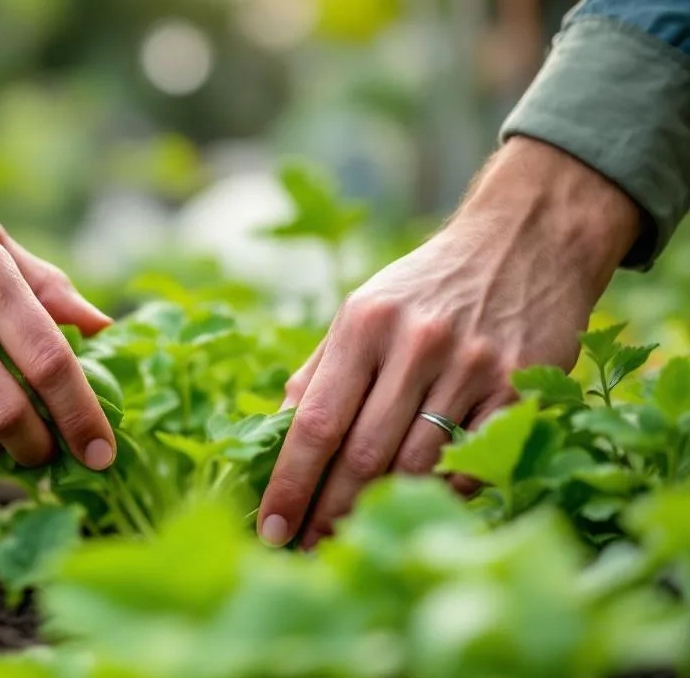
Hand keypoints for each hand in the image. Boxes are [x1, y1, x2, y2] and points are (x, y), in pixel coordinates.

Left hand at [258, 136, 643, 548]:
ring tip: (350, 538)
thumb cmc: (425, 287)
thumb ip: (320, 369)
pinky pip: (473, 461)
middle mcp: (415, 344)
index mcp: (363, 325)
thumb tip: (277, 433)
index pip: (315, 422)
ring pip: (416, 465)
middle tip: (307, 551)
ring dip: (379, 510)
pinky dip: (442, 492)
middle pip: (362, 454)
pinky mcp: (520, 385)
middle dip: (328, 512)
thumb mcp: (362, 309)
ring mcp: (471, 366)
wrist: (523, 241)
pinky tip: (417, 506)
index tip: (269, 528)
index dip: (289, 483)